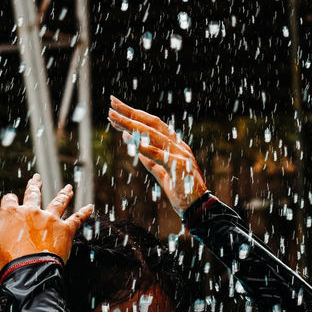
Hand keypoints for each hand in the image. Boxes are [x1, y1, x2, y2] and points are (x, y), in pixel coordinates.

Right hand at [0, 174, 93, 271]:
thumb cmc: (5, 259)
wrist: (30, 273)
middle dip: (35, 186)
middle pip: (34, 193)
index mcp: (12, 212)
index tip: (11, 206)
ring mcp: (50, 218)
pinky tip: (90, 207)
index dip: (10, 203)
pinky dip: (84, 212)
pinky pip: (77, 218)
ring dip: (63, 193)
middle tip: (37, 179)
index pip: (10, 200)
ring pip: (58, 201)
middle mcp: (32, 210)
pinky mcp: (65, 229)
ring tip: (68, 188)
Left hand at [108, 95, 208, 215]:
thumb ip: (149, 159)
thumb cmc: (182, 192)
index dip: (135, 115)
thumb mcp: (162, 172)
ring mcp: (180, 154)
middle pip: (152, 123)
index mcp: (176, 145)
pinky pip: (157, 154)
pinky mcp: (179, 166)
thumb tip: (132, 142)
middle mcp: (178, 146)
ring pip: (152, 135)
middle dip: (130, 112)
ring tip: (114, 118)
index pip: (153, 125)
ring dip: (131, 125)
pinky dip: (142, 146)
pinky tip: (128, 138)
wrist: (199, 208)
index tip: (117, 109)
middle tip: (112, 103)